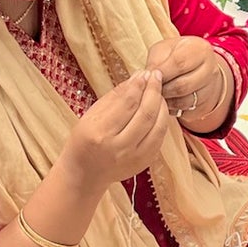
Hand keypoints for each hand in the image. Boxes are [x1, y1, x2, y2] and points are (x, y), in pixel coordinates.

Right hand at [64, 69, 169, 189]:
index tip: (145, 73)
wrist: (85, 172)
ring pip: (158, 127)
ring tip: (159, 92)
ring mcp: (134, 158)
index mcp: (101, 133)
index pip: (127, 104)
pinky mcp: (144, 163)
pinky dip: (162, 121)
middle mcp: (119, 148)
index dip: (139, 86)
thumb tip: (138, 77)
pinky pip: (160, 138)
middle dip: (154, 92)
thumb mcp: (92, 114)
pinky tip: (158, 110)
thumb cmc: (85, 139)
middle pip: (145, 115)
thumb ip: (116, 96)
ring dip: (162, 106)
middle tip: (156, 77)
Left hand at [145, 36, 227, 120]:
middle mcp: (210, 70)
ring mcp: (210, 89)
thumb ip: (156, 61)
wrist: (197, 68)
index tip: (148, 76)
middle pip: (182, 86)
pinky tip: (165, 101)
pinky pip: (185, 111)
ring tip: (156, 94)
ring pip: (184, 102)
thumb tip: (147, 77)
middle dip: (161, 89)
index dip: (160, 72)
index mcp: (200, 50)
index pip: (178, 63)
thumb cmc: (176, 56)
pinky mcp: (205, 105)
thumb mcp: (164, 50)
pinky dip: (171, 109)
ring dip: (166, 101)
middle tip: (149, 88)